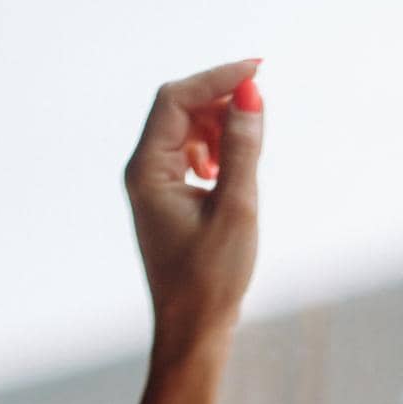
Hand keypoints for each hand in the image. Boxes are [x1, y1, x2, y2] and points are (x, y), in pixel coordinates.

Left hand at [124, 58, 263, 352]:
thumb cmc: (212, 280)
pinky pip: (189, 154)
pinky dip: (215, 151)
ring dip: (219, 128)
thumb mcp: (236, 210)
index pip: (176, 100)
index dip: (217, 78)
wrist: (193, 331)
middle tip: (259, 109)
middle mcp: (143, 173)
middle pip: (178, 109)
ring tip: (244, 158)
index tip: (258, 72)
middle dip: (219, 102)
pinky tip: (231, 174)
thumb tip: (251, 96)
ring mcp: (153, 186)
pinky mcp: (168, 200)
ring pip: (185, 130)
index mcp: (147, 171)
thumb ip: (243, 149)